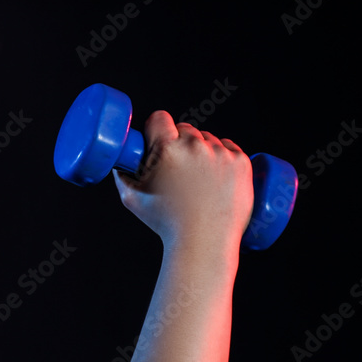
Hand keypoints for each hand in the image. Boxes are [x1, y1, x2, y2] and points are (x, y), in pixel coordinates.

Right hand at [113, 110, 253, 258]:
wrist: (203, 242)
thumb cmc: (167, 223)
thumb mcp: (132, 199)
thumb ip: (122, 175)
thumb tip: (120, 162)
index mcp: (167, 150)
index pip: (159, 119)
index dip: (155, 130)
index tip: (156, 142)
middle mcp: (195, 146)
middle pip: (184, 128)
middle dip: (179, 143)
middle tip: (176, 169)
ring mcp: (220, 153)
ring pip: (207, 138)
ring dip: (201, 151)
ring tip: (196, 181)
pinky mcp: (240, 161)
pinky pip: (228, 147)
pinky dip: (221, 158)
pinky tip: (214, 178)